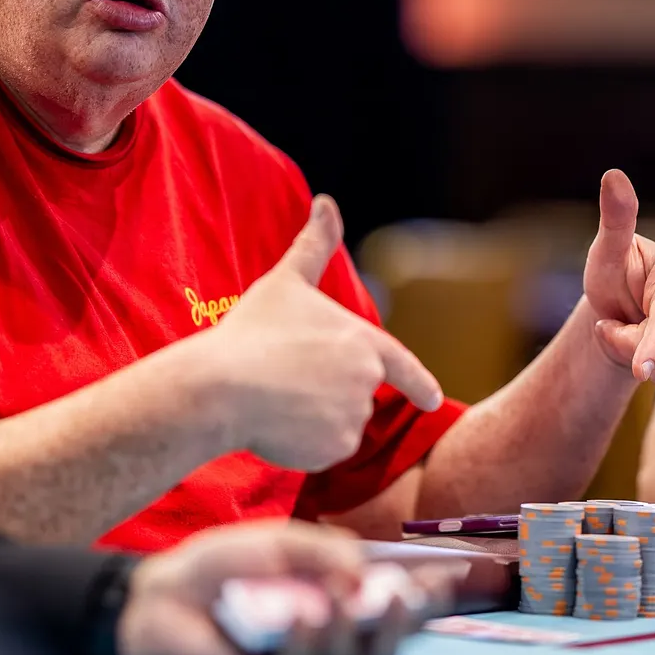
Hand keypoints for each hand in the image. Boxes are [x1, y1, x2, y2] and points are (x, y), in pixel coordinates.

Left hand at [117, 520, 451, 654]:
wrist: (163, 590)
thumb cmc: (224, 565)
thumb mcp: (281, 543)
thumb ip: (324, 552)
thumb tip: (363, 574)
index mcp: (335, 599)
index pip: (389, 604)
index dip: (426, 596)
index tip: (451, 577)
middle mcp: (327, 634)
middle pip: (383, 645)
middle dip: (402, 624)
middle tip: (401, 597)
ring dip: (350, 632)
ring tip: (333, 604)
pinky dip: (308, 641)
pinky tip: (302, 617)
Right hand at [195, 196, 444, 471]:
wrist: (222, 386)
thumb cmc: (252, 331)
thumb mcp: (286, 281)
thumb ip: (313, 244)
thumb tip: (325, 202)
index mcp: (362, 341)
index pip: (401, 364)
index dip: (418, 382)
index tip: (432, 399)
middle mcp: (366, 380)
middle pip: (354, 395)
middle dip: (325, 393)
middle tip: (284, 381)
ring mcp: (352, 417)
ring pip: (336, 426)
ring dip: (313, 420)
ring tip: (275, 399)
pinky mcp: (332, 450)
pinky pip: (319, 453)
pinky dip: (301, 447)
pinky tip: (274, 426)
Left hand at [583, 169, 654, 395]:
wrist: (630, 309)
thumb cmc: (615, 277)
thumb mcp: (606, 254)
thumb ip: (615, 221)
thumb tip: (613, 174)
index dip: (652, 344)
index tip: (639, 370)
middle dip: (626, 347)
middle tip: (618, 322)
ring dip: (642, 364)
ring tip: (637, 335)